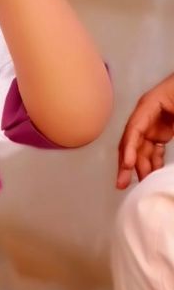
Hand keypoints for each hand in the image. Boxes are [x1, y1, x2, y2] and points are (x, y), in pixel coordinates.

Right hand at [116, 73, 173, 188]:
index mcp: (149, 104)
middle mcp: (146, 116)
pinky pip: (153, 149)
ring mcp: (153, 124)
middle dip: (127, 163)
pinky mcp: (161, 131)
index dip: (129, 148)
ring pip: (141, 149)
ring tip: (141, 185)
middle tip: (121, 184)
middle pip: (132, 141)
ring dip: (141, 167)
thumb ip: (172, 123)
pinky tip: (152, 174)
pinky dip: (153, 162)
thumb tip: (160, 142)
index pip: (133, 128)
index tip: (128, 165)